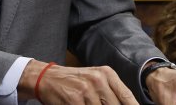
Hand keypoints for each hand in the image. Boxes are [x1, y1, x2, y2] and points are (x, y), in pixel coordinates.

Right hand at [20, 61, 136, 104]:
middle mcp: (99, 80)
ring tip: (89, 104)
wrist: (47, 78)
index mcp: (107, 74)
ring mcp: (87, 90)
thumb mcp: (95, 80)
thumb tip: (127, 104)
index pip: (127, 97)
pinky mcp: (75, 100)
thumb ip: (111, 92)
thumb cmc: (74, 81)